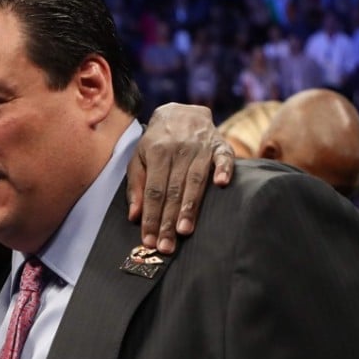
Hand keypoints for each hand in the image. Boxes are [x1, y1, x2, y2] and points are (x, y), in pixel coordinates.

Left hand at [126, 103, 233, 253]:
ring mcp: (201, 147)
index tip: (149, 240)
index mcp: (157, 152)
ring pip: (196, 181)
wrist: (181, 112)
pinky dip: (224, 169)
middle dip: (168, 221)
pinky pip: (224, 158)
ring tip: (185, 231)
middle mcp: (179, 149)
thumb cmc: (156, 142)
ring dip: (190, 206)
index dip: (150, 216)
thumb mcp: (139, 159)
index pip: (153, 191)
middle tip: (166, 246)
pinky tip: (223, 185)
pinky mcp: (221, 145)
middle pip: (173, 190)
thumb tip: (134, 216)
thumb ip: (136, 186)